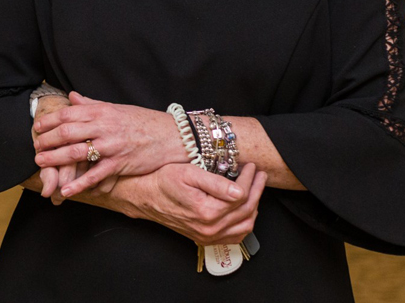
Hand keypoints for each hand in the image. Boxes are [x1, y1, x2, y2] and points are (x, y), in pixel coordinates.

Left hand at [33, 92, 187, 196]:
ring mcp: (111, 146)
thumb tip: (71, 96)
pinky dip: (80, 184)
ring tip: (41, 163)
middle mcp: (104, 126)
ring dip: (55, 158)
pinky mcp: (119, 163)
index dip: (49, 121)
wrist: (172, 136)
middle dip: (47, 140)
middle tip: (35, 147)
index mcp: (102, 111)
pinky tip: (66, 190)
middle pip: (67, 132)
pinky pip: (96, 175)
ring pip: (76, 152)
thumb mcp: (116, 108)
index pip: (68, 114)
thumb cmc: (143, 121)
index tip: (37, 128)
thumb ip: (91, 104)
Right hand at [104, 162, 265, 245]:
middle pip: (247, 211)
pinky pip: (235, 237)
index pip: (241, 195)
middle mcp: (209, 228)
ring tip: (255, 189)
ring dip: (255, 207)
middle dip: (257, 190)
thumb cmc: (163, 181)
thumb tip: (239, 191)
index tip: (251, 166)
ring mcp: (207, 236)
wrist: (145, 197)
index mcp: (207, 211)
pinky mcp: (204, 238)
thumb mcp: (188, 173)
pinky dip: (245, 224)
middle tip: (259, 174)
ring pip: (245, 226)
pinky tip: (245, 210)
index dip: (249, 179)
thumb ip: (215, 183)